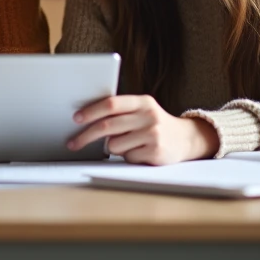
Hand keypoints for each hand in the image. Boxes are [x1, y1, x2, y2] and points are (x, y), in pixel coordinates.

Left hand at [68, 95, 219, 164]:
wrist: (186, 139)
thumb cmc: (154, 124)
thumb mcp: (142, 110)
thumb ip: (120, 111)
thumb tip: (85, 119)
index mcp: (142, 101)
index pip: (111, 103)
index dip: (91, 111)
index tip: (75, 119)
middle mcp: (149, 116)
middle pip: (107, 126)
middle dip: (86, 136)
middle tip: (73, 143)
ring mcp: (153, 134)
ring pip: (114, 145)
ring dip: (112, 148)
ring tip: (127, 144)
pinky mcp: (155, 152)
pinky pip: (127, 157)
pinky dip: (127, 156)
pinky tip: (140, 151)